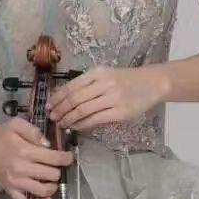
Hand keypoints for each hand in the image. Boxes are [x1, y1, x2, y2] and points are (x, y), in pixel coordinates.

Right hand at [0, 117, 73, 198]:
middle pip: (51, 175)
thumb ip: (34, 131)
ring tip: (53, 178)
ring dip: (53, 186)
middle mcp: (21, 169)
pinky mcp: (10, 191)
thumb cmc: (0, 134)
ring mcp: (15, 182)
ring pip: (42, 191)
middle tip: (59, 165)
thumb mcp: (17, 123)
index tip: (70, 156)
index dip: (66, 158)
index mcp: (24, 151)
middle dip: (59, 169)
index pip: (53, 158)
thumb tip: (48, 144)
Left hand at [45, 65, 165, 131]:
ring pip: (84, 110)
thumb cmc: (125, 79)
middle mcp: (104, 83)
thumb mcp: (105, 74)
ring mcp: (113, 98)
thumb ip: (88, 84)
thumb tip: (64, 99)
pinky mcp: (120, 112)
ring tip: (62, 124)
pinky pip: (96, 119)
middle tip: (52, 117)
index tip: (48, 104)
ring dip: (70, 119)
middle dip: (61, 109)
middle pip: (75, 98)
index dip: (58, 96)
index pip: (72, 85)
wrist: (151, 83)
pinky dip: (83, 124)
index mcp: (97, 72)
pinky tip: (77, 127)